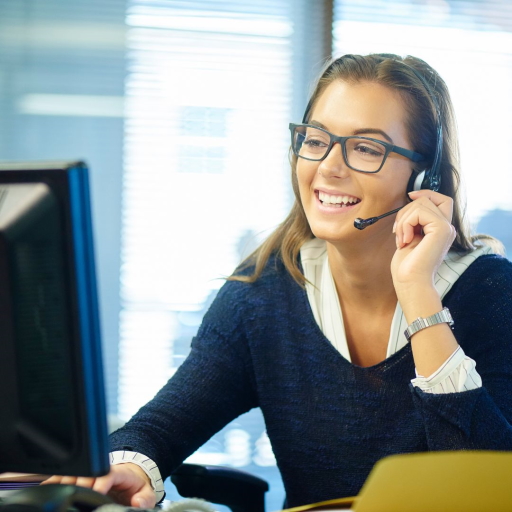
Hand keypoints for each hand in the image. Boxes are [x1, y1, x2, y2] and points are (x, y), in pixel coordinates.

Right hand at [41, 463, 156, 507]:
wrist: (128, 478)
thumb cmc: (134, 486)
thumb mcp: (145, 492)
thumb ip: (145, 498)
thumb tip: (137, 503)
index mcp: (117, 472)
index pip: (106, 473)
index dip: (99, 483)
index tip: (95, 493)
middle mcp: (100, 470)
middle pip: (86, 472)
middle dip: (78, 482)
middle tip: (72, 495)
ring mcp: (88, 472)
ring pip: (73, 472)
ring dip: (63, 480)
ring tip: (56, 493)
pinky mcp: (79, 477)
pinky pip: (64, 476)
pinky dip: (54, 481)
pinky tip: (46, 488)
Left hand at [391, 189, 455, 298]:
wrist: (411, 283)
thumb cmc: (407, 267)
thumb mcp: (409, 237)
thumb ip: (414, 221)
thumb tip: (411, 200)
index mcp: (440, 229)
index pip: (442, 200)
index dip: (426, 193)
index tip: (410, 195)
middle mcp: (448, 227)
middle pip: (427, 199)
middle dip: (405, 211)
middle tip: (398, 232)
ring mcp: (446, 228)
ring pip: (421, 204)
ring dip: (403, 220)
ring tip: (401, 239)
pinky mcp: (441, 229)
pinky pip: (419, 212)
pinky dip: (405, 224)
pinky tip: (404, 241)